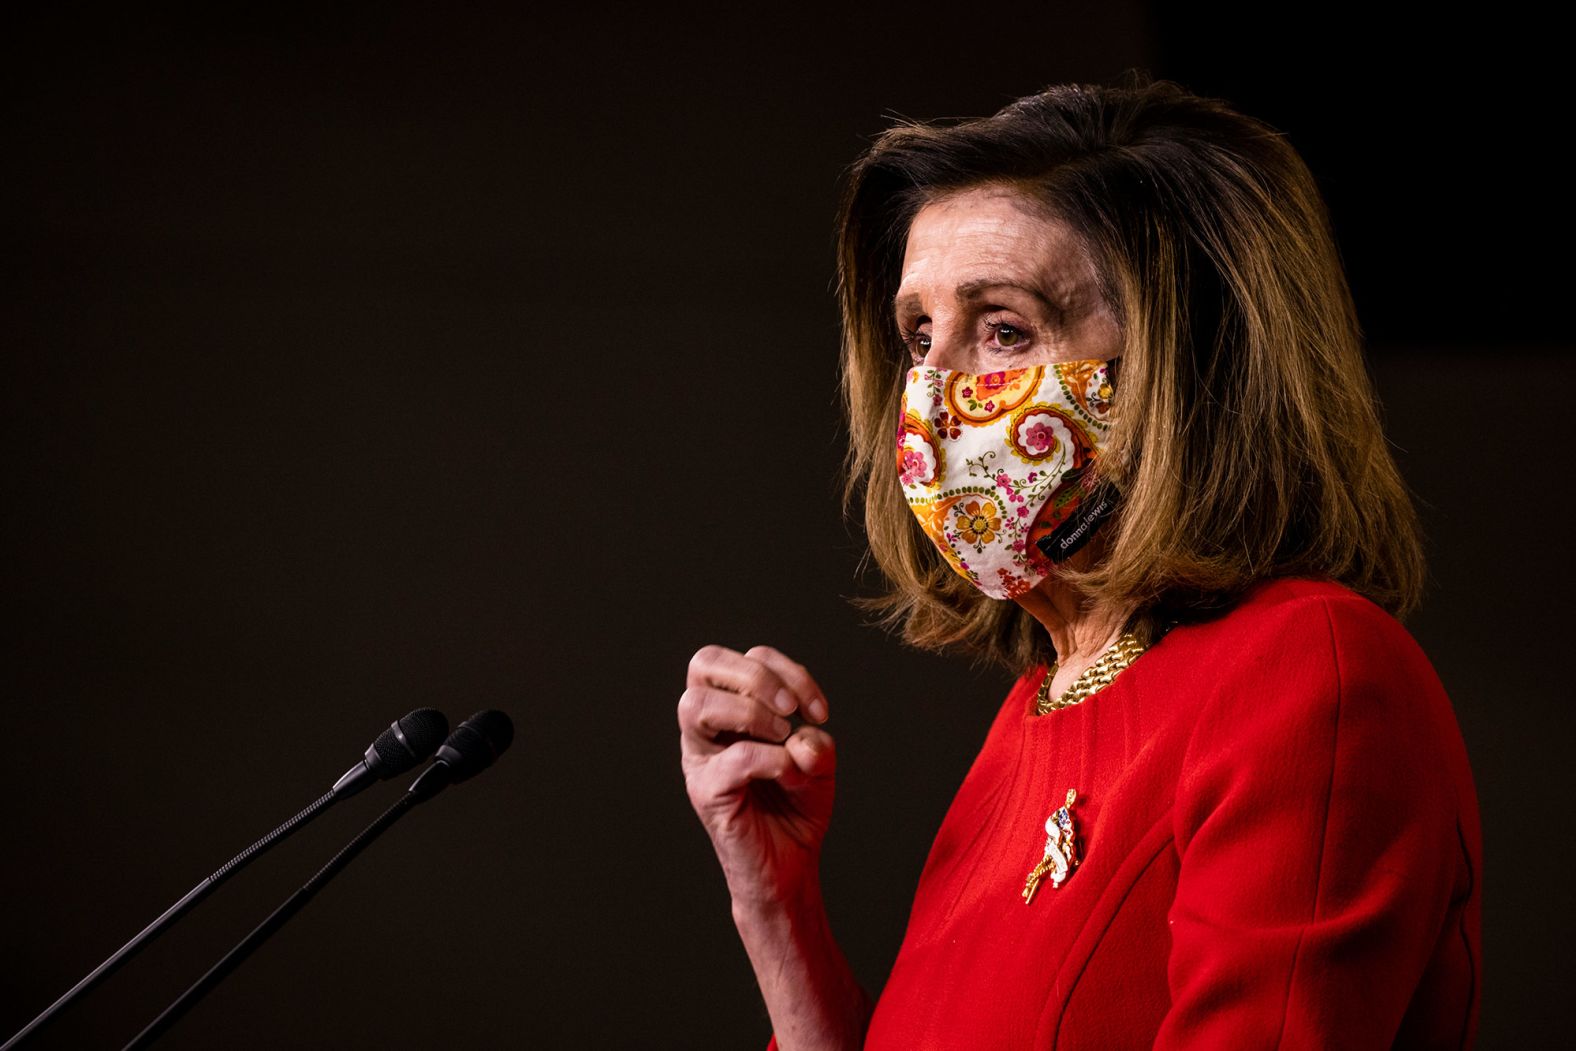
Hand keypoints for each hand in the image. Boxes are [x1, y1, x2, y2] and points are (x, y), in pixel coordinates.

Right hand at [679, 644, 836, 909]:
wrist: (790, 868)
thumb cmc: (797, 809)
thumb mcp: (820, 762)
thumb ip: (816, 737)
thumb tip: (799, 735)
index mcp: (731, 710)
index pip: (746, 658)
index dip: (788, 671)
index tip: (819, 711)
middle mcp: (707, 729)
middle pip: (703, 662)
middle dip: (756, 676)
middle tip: (791, 711)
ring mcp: (701, 760)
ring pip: (695, 704)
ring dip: (750, 711)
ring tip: (782, 735)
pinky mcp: (707, 793)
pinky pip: (731, 759)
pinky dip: (771, 759)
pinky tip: (789, 774)